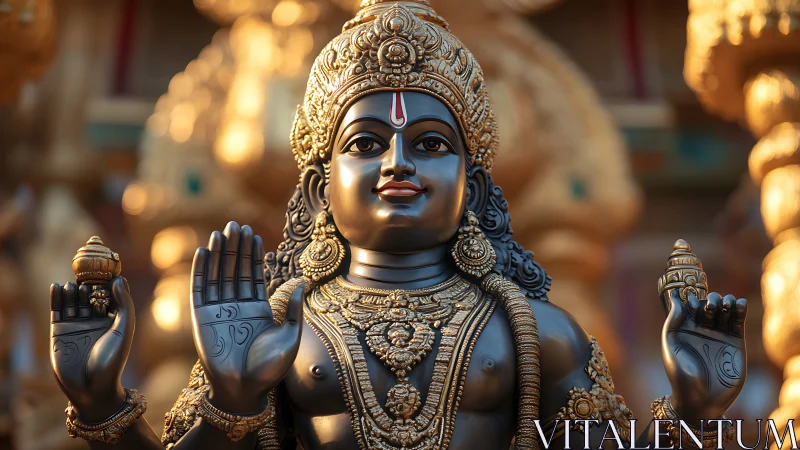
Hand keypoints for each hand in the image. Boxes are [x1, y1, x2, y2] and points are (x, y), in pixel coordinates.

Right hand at [50, 277, 133, 421]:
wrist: (92, 388)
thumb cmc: (113, 360)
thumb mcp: (124, 329)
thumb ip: (124, 304)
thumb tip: (119, 279)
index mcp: (113, 319)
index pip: (109, 294)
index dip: (108, 282)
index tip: (106, 269)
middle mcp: (94, 320)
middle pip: (89, 295)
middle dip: (88, 285)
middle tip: (86, 278)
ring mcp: (76, 325)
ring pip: (73, 301)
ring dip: (73, 291)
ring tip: (74, 287)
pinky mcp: (59, 332)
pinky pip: (57, 310)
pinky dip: (56, 298)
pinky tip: (57, 287)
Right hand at [191, 222, 303, 413]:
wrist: (244, 390)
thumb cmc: (270, 369)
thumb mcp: (290, 336)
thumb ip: (294, 309)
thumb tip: (303, 283)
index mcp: (258, 310)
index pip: (254, 276)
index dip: (253, 255)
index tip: (253, 234)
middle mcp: (238, 307)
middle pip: (235, 270)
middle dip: (235, 248)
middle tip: (236, 224)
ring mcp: (219, 312)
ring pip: (218, 275)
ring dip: (218, 254)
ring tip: (221, 232)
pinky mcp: (201, 318)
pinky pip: (200, 290)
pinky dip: (200, 270)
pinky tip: (203, 252)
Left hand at [661, 290, 746, 422]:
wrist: (701, 400)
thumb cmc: (680, 375)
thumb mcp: (671, 346)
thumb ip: (673, 321)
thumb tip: (675, 296)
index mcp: (684, 329)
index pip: (690, 305)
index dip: (692, 300)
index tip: (693, 304)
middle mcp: (702, 329)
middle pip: (709, 304)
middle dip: (711, 300)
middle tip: (711, 308)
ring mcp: (719, 335)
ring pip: (725, 310)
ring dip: (727, 301)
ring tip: (726, 305)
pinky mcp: (736, 342)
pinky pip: (738, 321)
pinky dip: (740, 309)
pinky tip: (739, 304)